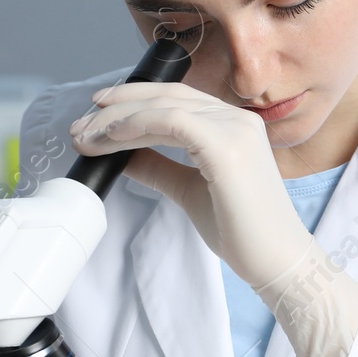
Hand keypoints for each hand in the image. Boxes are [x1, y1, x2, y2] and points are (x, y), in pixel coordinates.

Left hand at [70, 81, 314, 288]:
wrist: (276, 260)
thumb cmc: (243, 232)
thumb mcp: (189, 189)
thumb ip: (158, 166)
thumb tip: (122, 154)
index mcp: (233, 125)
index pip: (176, 99)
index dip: (133, 101)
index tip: (96, 116)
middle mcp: (236, 119)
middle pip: (166, 95)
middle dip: (116, 108)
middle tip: (80, 126)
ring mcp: (235, 129)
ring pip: (164, 106)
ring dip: (118, 120)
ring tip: (87, 137)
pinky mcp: (227, 147)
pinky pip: (172, 122)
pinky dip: (136, 126)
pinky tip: (112, 139)